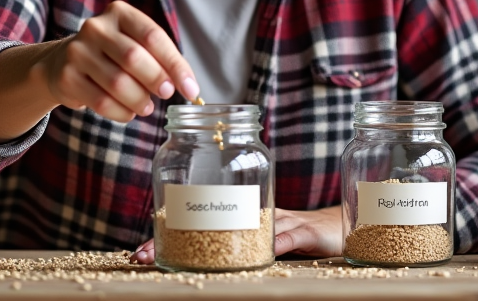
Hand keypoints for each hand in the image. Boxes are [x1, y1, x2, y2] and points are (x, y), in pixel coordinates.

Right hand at [37, 1, 198, 123]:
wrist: (63, 61)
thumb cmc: (112, 54)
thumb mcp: (135, 44)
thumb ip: (160, 59)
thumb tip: (189, 87)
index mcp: (119, 13)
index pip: (153, 36)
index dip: (175, 65)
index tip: (191, 90)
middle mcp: (95, 27)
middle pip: (134, 57)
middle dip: (156, 80)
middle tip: (166, 94)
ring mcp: (77, 51)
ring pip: (117, 83)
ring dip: (139, 100)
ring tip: (147, 106)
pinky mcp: (67, 77)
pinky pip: (101, 101)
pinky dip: (121, 113)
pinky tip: (129, 112)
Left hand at [129, 206, 343, 264]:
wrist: (338, 229)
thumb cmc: (296, 236)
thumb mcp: (259, 244)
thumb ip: (236, 249)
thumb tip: (199, 264)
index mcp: (242, 216)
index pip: (201, 224)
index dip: (169, 235)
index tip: (139, 252)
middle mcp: (256, 213)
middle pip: (211, 224)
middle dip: (175, 239)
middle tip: (145, 254)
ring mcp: (281, 221)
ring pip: (244, 228)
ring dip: (216, 243)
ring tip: (186, 253)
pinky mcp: (306, 231)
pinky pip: (288, 237)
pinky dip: (276, 243)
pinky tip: (261, 252)